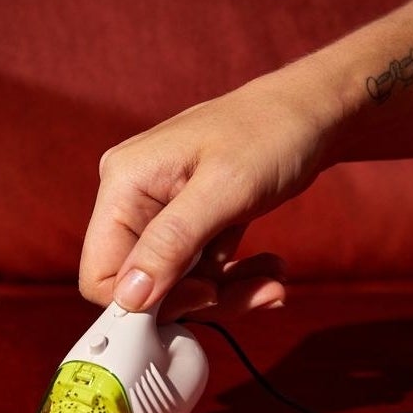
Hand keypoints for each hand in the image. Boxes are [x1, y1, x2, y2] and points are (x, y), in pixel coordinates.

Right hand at [79, 55, 340, 320]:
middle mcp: (134, 199)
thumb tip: (129, 296)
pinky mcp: (189, 224)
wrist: (312, 111)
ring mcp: (161, 212)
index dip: (146, 301)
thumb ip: (172, 242)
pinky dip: (235, 279)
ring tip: (273, 281)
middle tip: (255, 294)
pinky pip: (200, 271)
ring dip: (229, 292)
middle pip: (144, 284)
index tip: (204, 298)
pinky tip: (268, 270)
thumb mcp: (224, 188)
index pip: (101, 271)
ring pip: (177, 284)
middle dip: (201, 298)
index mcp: (124, 183)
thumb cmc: (270, 131)